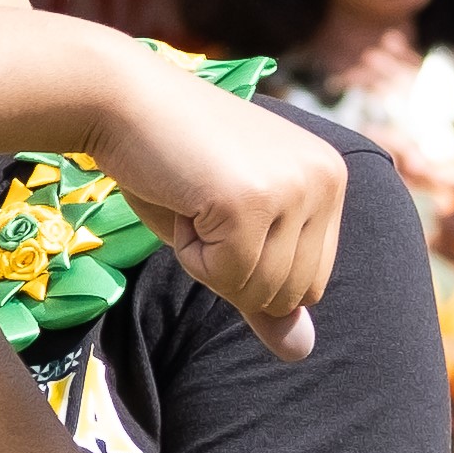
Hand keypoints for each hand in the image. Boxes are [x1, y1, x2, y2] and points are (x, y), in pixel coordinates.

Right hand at [93, 63, 346, 356]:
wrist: (122, 99)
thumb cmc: (168, 161)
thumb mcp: (228, 230)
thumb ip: (266, 289)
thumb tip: (301, 353)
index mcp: (331, 179)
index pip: (311, 283)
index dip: (251, 270)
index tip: (218, 211)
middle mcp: (326, 179)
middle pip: (291, 293)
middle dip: (230, 269)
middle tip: (200, 206)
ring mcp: (293, 188)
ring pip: (258, 289)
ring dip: (207, 263)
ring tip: (191, 201)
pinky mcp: (252, 201)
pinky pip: (225, 276)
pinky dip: (189, 255)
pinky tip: (180, 201)